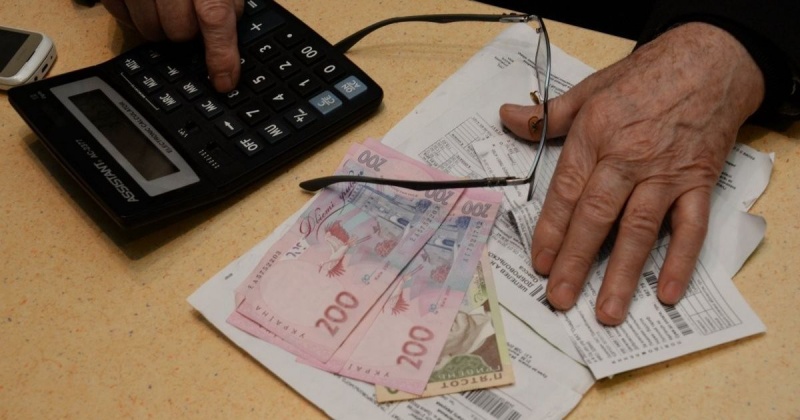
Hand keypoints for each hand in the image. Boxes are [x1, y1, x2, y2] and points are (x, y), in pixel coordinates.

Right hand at [101, 0, 243, 91]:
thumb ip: (227, 0)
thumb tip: (230, 31)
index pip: (214, 17)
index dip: (221, 55)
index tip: (224, 81)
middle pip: (179, 31)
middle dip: (189, 31)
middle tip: (190, 13)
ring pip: (149, 31)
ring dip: (161, 26)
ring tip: (167, 3)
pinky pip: (121, 16)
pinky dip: (134, 15)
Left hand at [499, 23, 764, 324]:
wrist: (708, 62)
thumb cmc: (644, 77)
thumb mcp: (589, 90)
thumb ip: (548, 115)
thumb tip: (507, 118)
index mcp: (595, 139)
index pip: (565, 193)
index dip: (549, 231)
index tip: (538, 264)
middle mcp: (627, 161)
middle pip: (596, 218)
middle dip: (575, 262)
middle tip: (560, 299)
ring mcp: (664, 176)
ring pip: (639, 230)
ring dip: (622, 274)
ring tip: (607, 312)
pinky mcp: (698, 184)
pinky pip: (690, 228)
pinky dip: (680, 261)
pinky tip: (666, 293)